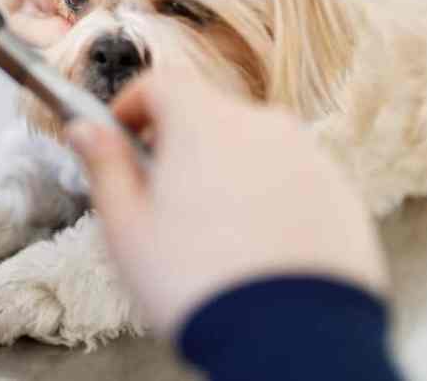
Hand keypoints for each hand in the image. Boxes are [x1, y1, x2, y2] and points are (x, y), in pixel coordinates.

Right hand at [65, 69, 388, 335]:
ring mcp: (310, 159)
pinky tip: (252, 248)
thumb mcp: (127, 228)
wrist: (289, 343)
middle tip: (159, 197)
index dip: (132, 103)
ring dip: (224, 172)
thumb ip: (105, 167)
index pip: (162, 82)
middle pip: (208, 115)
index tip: (120, 134)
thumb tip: (85, 131)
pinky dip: (268, 199)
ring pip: (252, 148)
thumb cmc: (196, 284)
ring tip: (209, 235)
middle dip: (178, 145)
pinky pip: (291, 181)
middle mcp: (263, 126)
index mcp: (204, 124)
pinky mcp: (341, 196)